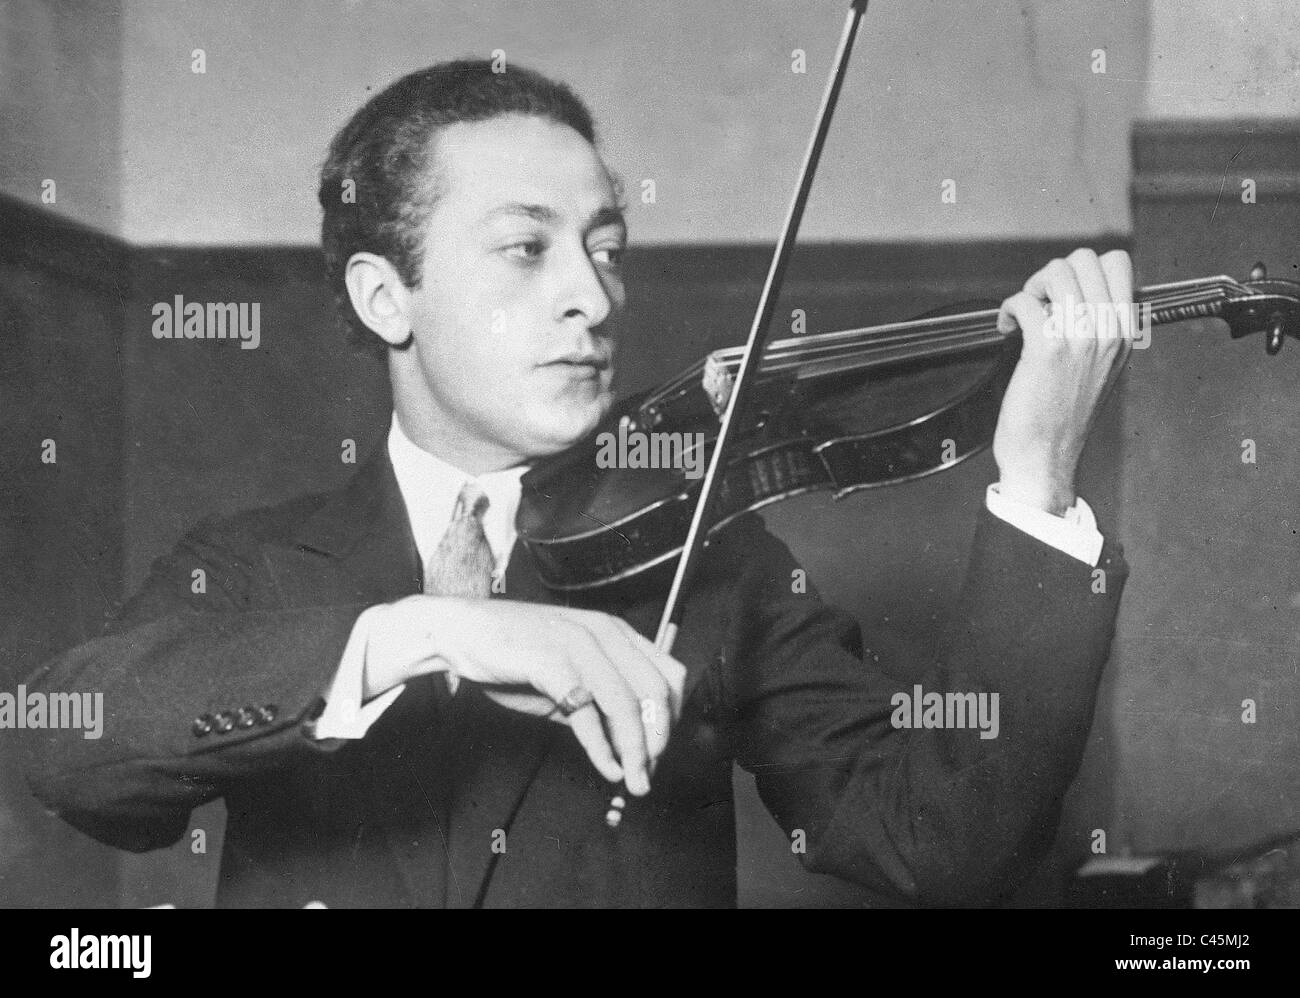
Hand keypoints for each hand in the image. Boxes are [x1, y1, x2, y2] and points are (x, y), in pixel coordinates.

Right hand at [363, 596, 685, 795]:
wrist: (460, 632)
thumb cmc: (514, 655)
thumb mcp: (568, 679)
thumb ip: (601, 706)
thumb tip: (632, 748)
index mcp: (615, 631)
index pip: (670, 674)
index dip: (672, 718)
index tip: (660, 752)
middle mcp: (605, 633)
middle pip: (656, 691)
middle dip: (659, 741)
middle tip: (649, 774)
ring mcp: (579, 645)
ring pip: (627, 704)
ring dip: (636, 751)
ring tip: (634, 780)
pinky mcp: (552, 662)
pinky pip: (588, 713)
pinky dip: (602, 748)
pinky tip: (607, 768)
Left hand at [992, 248, 1135, 513]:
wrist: (1046, 456)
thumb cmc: (1064, 416)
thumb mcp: (1100, 368)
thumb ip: (1098, 329)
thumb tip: (1076, 294)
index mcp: (1125, 332)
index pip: (1118, 264)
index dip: (1082, 269)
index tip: (1063, 294)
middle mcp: (1108, 331)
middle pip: (1085, 259)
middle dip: (1054, 273)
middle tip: (1039, 303)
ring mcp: (1080, 339)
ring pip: (1057, 271)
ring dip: (1032, 287)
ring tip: (1025, 313)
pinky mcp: (1047, 349)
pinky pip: (1026, 301)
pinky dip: (1009, 309)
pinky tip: (1007, 327)